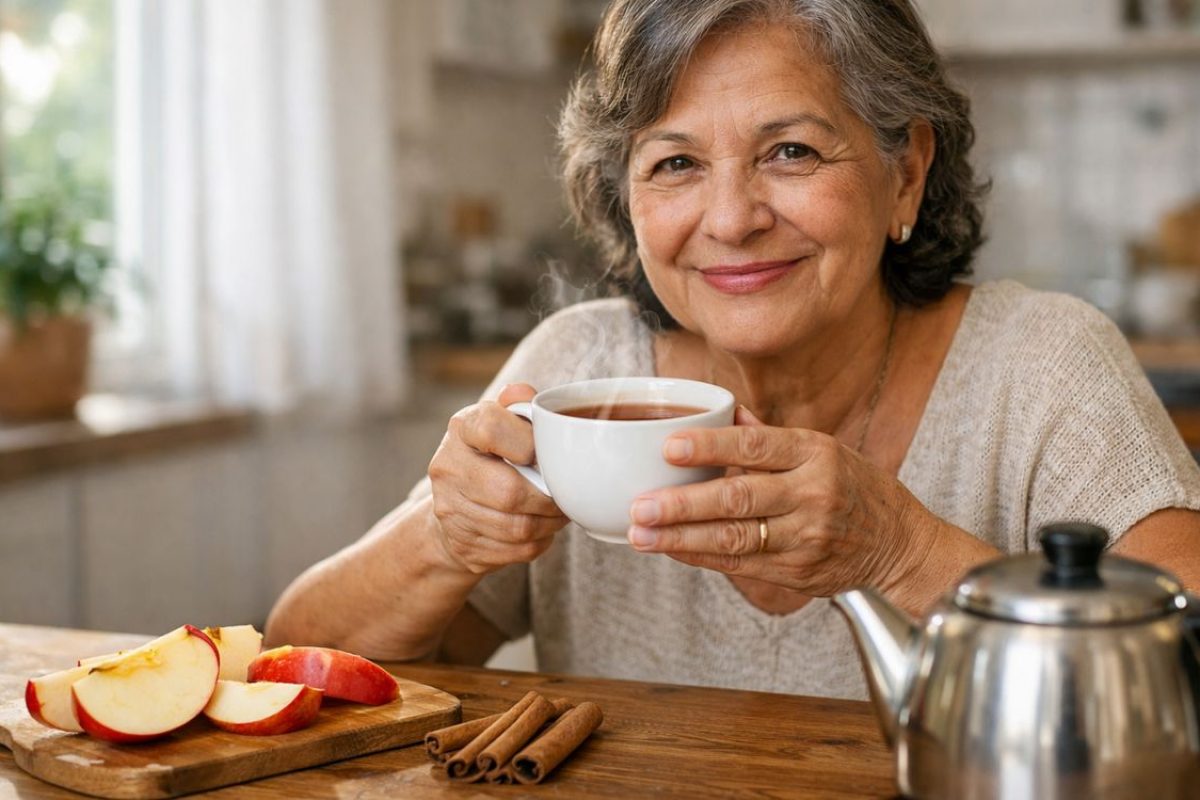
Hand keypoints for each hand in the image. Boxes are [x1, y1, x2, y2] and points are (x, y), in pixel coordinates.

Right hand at [428, 383, 568, 574]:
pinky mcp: (463, 545)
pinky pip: (516, 550)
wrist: (454, 506)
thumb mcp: (502, 422)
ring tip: (559, 512)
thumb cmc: (491, 456)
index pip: (491, 428)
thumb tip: (524, 394)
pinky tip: (543, 529)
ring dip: (549, 523)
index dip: (527, 443)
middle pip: (508, 492)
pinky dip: (540, 542)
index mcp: (461, 428)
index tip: (545, 453)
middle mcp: (447, 468)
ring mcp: (450, 510)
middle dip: (548, 498)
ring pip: (516, 527)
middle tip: (566, 495)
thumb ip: (518, 406)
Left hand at [625, 407, 935, 596]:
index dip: (709, 448)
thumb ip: (769, 437)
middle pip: (738, 498)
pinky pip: (740, 564)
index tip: (668, 448)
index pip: (755, 448)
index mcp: (815, 453)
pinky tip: (670, 550)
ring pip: (734, 538)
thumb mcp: (824, 449)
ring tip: (641, 534)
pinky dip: (701, 557)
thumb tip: (722, 411)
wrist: (900, 544)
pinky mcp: (797, 572)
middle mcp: (812, 494)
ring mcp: (805, 537)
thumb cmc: (855, 489)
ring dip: (681, 537)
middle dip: (682, 503)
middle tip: (640, 505)